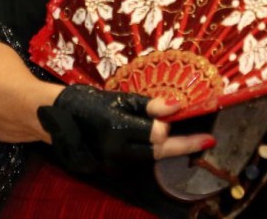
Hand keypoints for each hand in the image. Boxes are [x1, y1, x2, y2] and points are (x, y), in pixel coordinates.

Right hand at [38, 86, 214, 173]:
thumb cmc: (91, 102)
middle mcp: (116, 150)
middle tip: (208, 140)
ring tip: (192, 139)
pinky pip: (139, 159)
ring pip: (150, 157)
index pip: (157, 134)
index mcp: (118, 128)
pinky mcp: (110, 168)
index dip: (170, 125)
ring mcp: (112, 162)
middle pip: (159, 152)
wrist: (58, 119)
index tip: (183, 113)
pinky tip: (164, 142)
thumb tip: (177, 107)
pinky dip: (152, 150)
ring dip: (169, 148)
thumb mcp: (121, 98)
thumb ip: (150, 105)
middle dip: (184, 145)